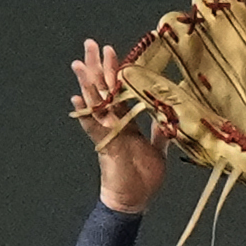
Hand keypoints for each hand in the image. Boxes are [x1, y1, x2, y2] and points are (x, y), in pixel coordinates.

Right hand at [72, 38, 164, 214]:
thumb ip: (160, 130)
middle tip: (90, 44)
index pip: (118, 91)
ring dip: (88, 82)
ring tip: (79, 63)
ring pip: (95, 103)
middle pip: (102, 90)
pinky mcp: (106, 145)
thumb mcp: (158, 149)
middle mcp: (114, 124)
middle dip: (96, 67)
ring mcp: (107, 134)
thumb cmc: (143, 178)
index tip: (110, 51)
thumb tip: (168, 114)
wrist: (133, 200)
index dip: (114, 71)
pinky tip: (77, 99)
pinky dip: (85, 113)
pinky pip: (93, 126)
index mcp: (126, 123)